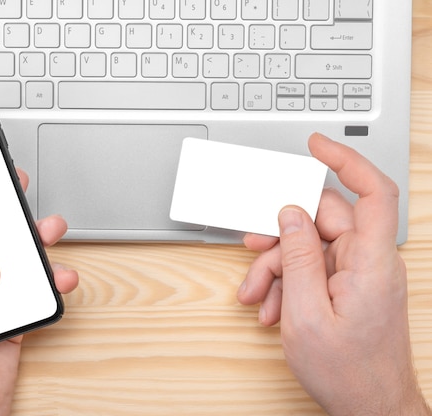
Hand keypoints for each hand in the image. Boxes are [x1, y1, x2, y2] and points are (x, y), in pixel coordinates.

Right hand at [237, 133, 429, 414]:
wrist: (370, 409)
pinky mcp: (350, 286)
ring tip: (258, 297)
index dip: (346, 161)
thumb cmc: (348, 372)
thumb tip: (291, 214)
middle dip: (281, 236)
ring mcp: (360, 274)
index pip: (372, 193)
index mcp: (370, 263)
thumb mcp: (305, 314)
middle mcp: (370, 262)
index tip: (316, 145)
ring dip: (278, 267)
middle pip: (322, 221)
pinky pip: (315, 268)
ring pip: (312, 246)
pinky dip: (289, 283)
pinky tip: (273, 308)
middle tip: (252, 250)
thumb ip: (297, 258)